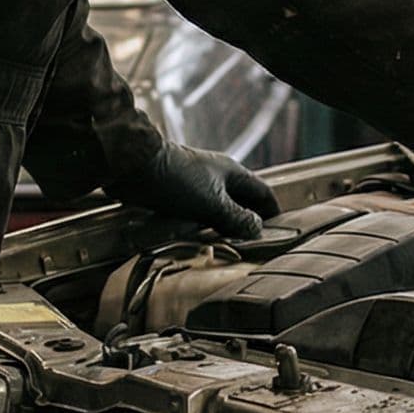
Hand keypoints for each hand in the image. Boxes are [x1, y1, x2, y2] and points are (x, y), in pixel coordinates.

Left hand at [104, 139, 279, 240]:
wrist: (134, 166)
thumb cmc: (175, 179)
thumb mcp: (213, 203)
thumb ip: (236, 218)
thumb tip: (257, 228)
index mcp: (233, 172)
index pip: (262, 192)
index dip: (272, 211)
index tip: (278, 229)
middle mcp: (218, 176)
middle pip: (242, 200)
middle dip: (248, 221)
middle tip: (253, 244)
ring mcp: (197, 183)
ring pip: (219, 207)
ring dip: (224, 225)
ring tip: (229, 245)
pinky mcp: (178, 192)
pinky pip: (198, 211)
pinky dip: (204, 225)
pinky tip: (200, 238)